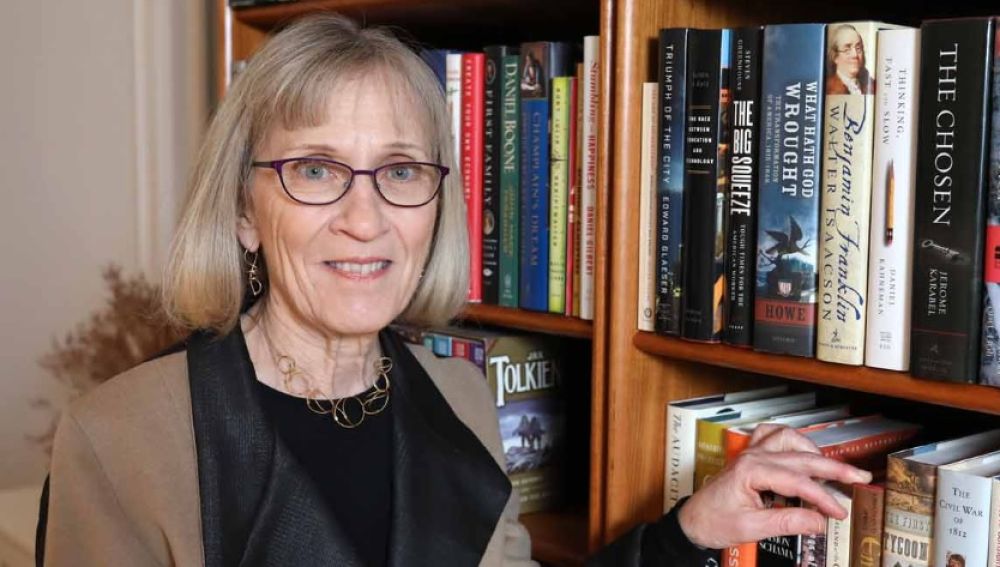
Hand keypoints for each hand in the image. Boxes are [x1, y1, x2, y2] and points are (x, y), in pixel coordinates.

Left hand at [676, 424, 871, 548]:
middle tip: (860, 478)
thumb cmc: (715, 523)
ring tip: (832, 469)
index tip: (840, 512)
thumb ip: (788, 523)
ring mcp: (750, 453)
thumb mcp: (752, 528)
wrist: (692, 520)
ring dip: (812, 450)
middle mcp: (752, 456)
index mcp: (751, 471)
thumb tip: (820, 521)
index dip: (823, 497)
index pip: (798, 481)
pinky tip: (804, 452)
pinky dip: (792, 440)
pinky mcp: (749, 455)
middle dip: (833, 467)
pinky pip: (772, 436)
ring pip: (789, 439)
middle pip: (800, 457)